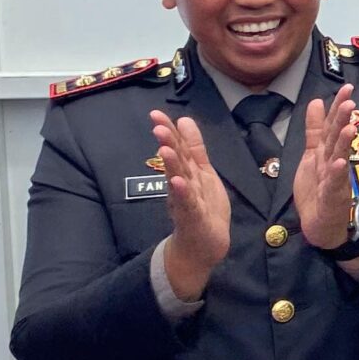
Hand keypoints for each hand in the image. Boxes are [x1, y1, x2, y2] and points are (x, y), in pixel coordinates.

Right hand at [151, 112, 231, 301]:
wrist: (201, 246)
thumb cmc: (201, 207)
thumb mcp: (202, 173)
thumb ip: (194, 148)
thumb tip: (184, 120)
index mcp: (187, 173)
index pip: (178, 148)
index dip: (169, 131)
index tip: (156, 113)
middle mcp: (183, 185)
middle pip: (175, 162)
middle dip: (167, 143)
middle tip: (157, 125)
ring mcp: (186, 201)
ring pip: (178, 180)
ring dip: (172, 164)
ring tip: (165, 148)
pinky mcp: (193, 218)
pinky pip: (187, 204)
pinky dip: (183, 193)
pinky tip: (178, 182)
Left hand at [293, 83, 358, 250]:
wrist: (321, 225)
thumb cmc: (318, 189)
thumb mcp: (311, 155)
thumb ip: (314, 130)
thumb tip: (316, 101)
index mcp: (326, 151)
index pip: (332, 125)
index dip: (338, 107)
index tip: (347, 88)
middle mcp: (333, 162)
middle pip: (337, 139)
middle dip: (342, 121)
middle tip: (350, 102)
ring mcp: (335, 180)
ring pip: (339, 158)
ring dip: (344, 143)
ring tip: (349, 127)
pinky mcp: (332, 197)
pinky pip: (334, 184)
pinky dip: (337, 173)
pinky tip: (338, 162)